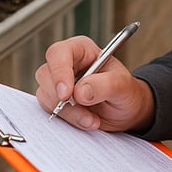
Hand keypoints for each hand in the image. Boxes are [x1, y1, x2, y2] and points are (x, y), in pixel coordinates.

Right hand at [34, 36, 153, 131]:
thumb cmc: (126, 92)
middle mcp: (67, 64)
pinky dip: (68, 120)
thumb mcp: (123, 86)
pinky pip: (50, 110)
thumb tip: (80, 92)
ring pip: (46, 96)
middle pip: (46, 75)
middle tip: (86, 114)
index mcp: (82, 50)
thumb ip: (104, 85)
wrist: (126, 111)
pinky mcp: (55, 101)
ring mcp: (58, 83)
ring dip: (69, 113)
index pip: (59, 53)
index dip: (59, 72)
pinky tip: (86, 121)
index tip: (66, 94)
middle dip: (64, 100)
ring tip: (93, 120)